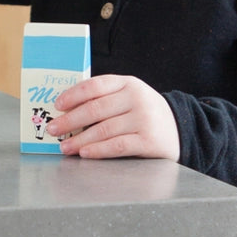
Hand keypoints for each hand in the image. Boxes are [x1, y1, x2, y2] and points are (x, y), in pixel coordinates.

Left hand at [46, 74, 180, 160]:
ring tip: (65, 147)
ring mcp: (144, 119)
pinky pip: (117, 146)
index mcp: (127, 83)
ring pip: (104, 129)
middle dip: (70, 120)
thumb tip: (67, 109)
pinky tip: (85, 153)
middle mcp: (136, 98)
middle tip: (53, 129)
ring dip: (80, 140)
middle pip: (95, 109)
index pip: (95, 85)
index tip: (57, 105)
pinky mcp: (150, 141)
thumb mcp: (129, 96)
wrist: (182, 129)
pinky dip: (98, 150)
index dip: (73, 95)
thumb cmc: (144, 112)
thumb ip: (105, 98)